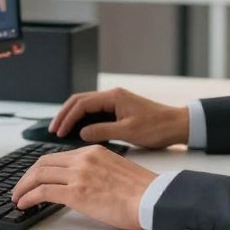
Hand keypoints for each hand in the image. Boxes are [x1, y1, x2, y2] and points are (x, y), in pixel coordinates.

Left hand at [10, 145, 156, 229]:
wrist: (152, 198)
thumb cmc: (141, 190)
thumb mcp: (116, 169)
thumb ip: (97, 170)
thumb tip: (85, 183)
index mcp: (93, 151)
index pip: (57, 156)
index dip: (41, 167)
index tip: (34, 177)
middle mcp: (83, 159)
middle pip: (43, 163)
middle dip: (27, 176)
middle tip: (20, 188)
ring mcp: (79, 175)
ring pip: (39, 175)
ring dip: (23, 187)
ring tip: (17, 197)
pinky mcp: (77, 193)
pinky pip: (43, 192)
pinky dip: (29, 197)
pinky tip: (23, 204)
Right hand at [50, 87, 188, 148]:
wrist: (177, 125)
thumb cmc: (157, 127)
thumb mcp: (128, 131)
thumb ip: (103, 131)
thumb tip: (82, 133)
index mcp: (114, 97)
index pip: (82, 104)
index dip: (68, 118)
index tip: (58, 132)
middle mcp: (112, 96)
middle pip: (80, 101)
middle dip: (65, 114)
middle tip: (53, 130)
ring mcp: (115, 102)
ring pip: (86, 106)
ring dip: (72, 117)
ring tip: (61, 130)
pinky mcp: (119, 110)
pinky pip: (95, 113)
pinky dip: (83, 120)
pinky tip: (78, 132)